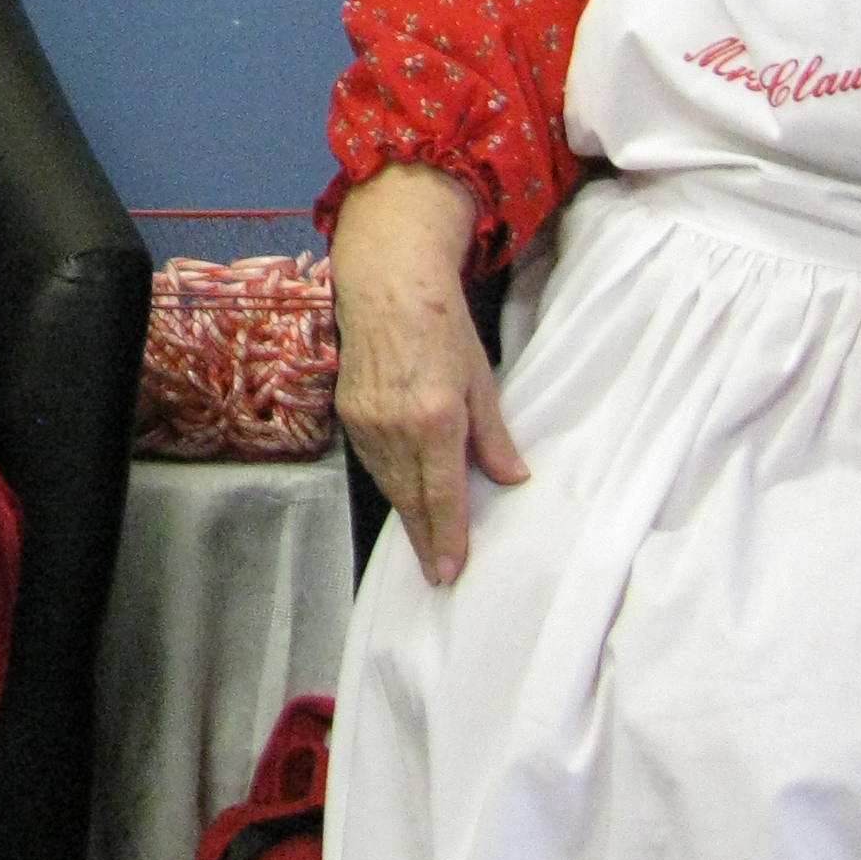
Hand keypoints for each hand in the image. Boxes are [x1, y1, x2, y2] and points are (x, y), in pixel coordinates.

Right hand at [331, 162, 525, 585]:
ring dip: (406, 513)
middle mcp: (396, 428)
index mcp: (436, 420)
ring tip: (423, 540)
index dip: (447, 538)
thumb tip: (512, 479)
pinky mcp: (348, 414)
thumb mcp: (482, 380)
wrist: (388, 288)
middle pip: (411, 498)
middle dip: (424, 537)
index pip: (442, 496)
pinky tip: (402, 492)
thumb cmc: (445, 327)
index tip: (449, 571)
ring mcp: (367, 422)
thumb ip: (494, 437)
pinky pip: (371, 462)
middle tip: (437, 571)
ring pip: (388, 484)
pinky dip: (389, 482)